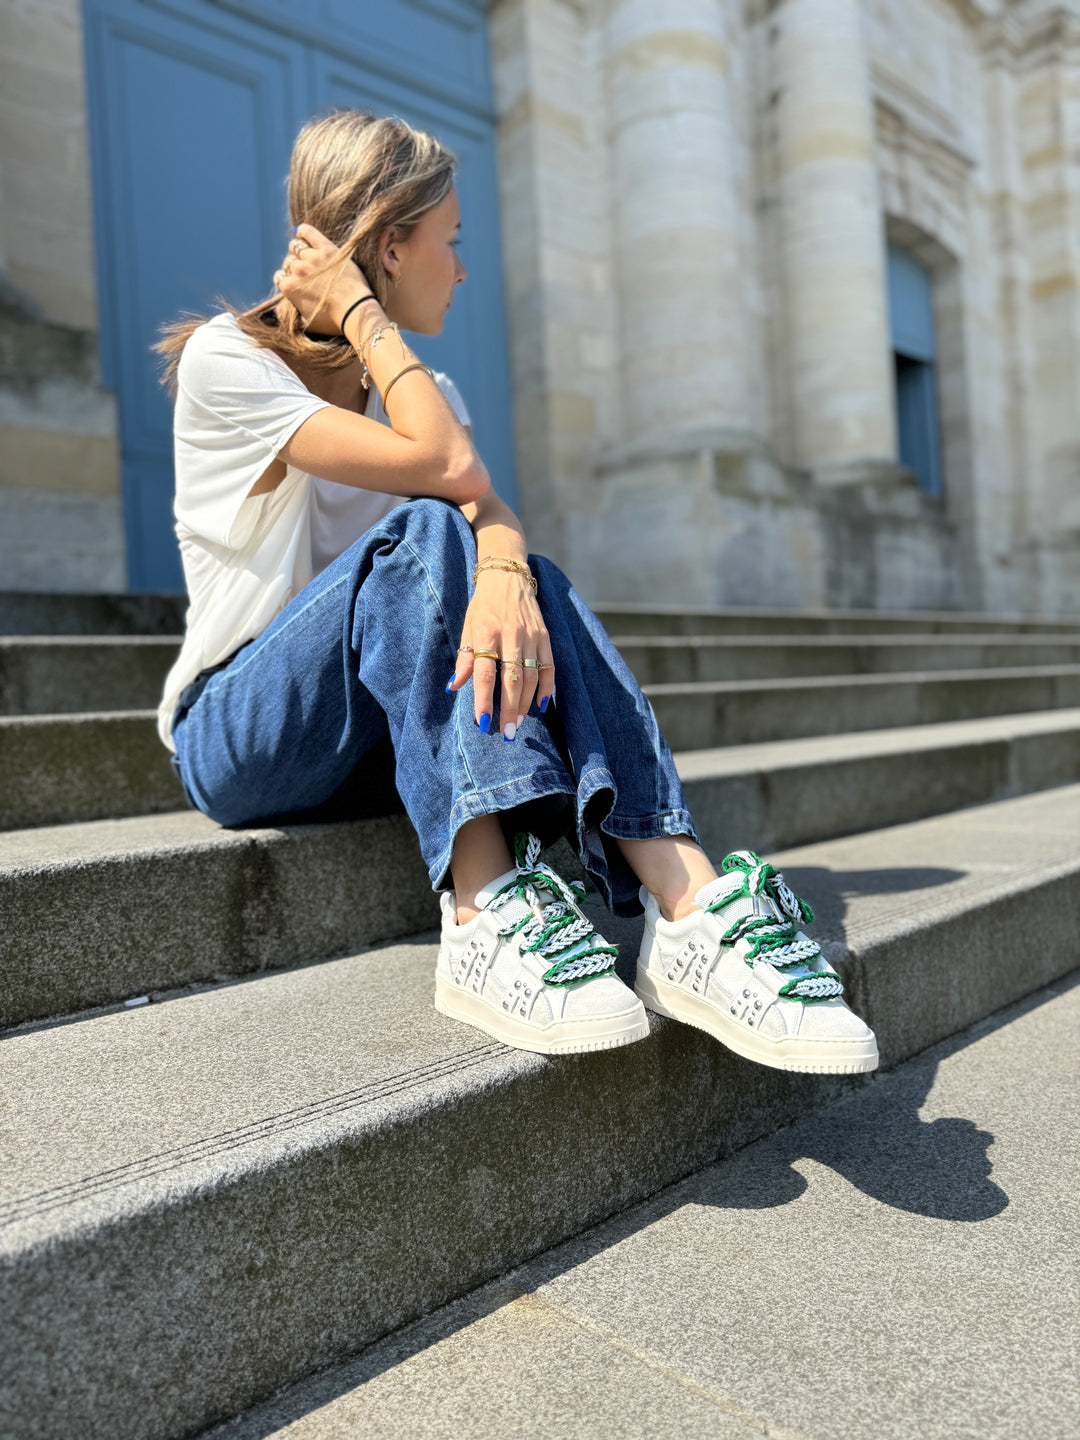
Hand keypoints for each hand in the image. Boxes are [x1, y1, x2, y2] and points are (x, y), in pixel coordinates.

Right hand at [272, 223, 374, 333]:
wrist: (357, 311)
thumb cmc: (333, 321)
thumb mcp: (306, 324)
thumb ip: (288, 314)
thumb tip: (275, 310)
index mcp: (289, 287)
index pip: (280, 277)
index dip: (289, 280)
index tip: (298, 284)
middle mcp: (297, 270)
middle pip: (290, 262)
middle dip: (296, 268)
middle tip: (310, 276)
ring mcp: (312, 258)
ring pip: (298, 248)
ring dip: (302, 254)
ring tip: (311, 261)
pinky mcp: (327, 249)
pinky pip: (309, 232)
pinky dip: (303, 231)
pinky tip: (301, 233)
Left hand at [448, 568, 554, 737]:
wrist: (508, 577)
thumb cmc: (484, 606)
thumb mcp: (467, 628)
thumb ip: (464, 659)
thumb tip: (454, 687)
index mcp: (486, 633)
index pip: (485, 673)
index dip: (483, 699)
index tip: (482, 722)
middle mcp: (511, 635)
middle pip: (512, 680)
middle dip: (509, 709)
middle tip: (506, 732)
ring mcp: (531, 636)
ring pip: (532, 677)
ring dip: (525, 704)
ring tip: (518, 723)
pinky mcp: (545, 637)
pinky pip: (549, 668)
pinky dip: (547, 688)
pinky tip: (540, 705)